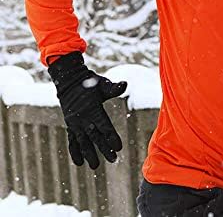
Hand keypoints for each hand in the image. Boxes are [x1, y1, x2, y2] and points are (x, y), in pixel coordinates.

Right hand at [48, 52, 127, 168]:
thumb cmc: (91, 83)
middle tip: (113, 159)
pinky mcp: (70, 125)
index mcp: (93, 109)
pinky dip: (75, 152)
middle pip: (95, 137)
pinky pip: (72, 141)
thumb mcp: (103, 84)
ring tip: (95, 166)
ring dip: (89, 154)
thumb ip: (114, 88)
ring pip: (83, 142)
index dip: (111, 137)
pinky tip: (79, 163)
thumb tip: (125, 84)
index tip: (119, 147)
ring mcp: (75, 123)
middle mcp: (83, 118)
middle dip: (104, 149)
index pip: (104, 126)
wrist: (70, 82)